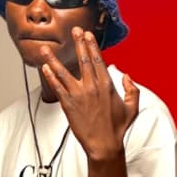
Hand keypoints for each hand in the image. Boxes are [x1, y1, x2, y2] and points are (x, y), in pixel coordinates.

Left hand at [40, 29, 139, 160]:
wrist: (103, 145)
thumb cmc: (117, 128)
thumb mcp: (132, 108)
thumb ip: (132, 90)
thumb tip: (127, 76)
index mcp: (107, 85)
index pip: (98, 60)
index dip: (91, 46)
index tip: (87, 35)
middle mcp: (92, 87)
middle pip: (83, 60)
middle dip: (78, 43)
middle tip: (74, 30)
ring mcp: (78, 95)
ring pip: (64, 72)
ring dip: (54, 59)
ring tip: (46, 49)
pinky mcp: (68, 104)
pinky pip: (57, 87)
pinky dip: (50, 76)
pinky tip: (44, 68)